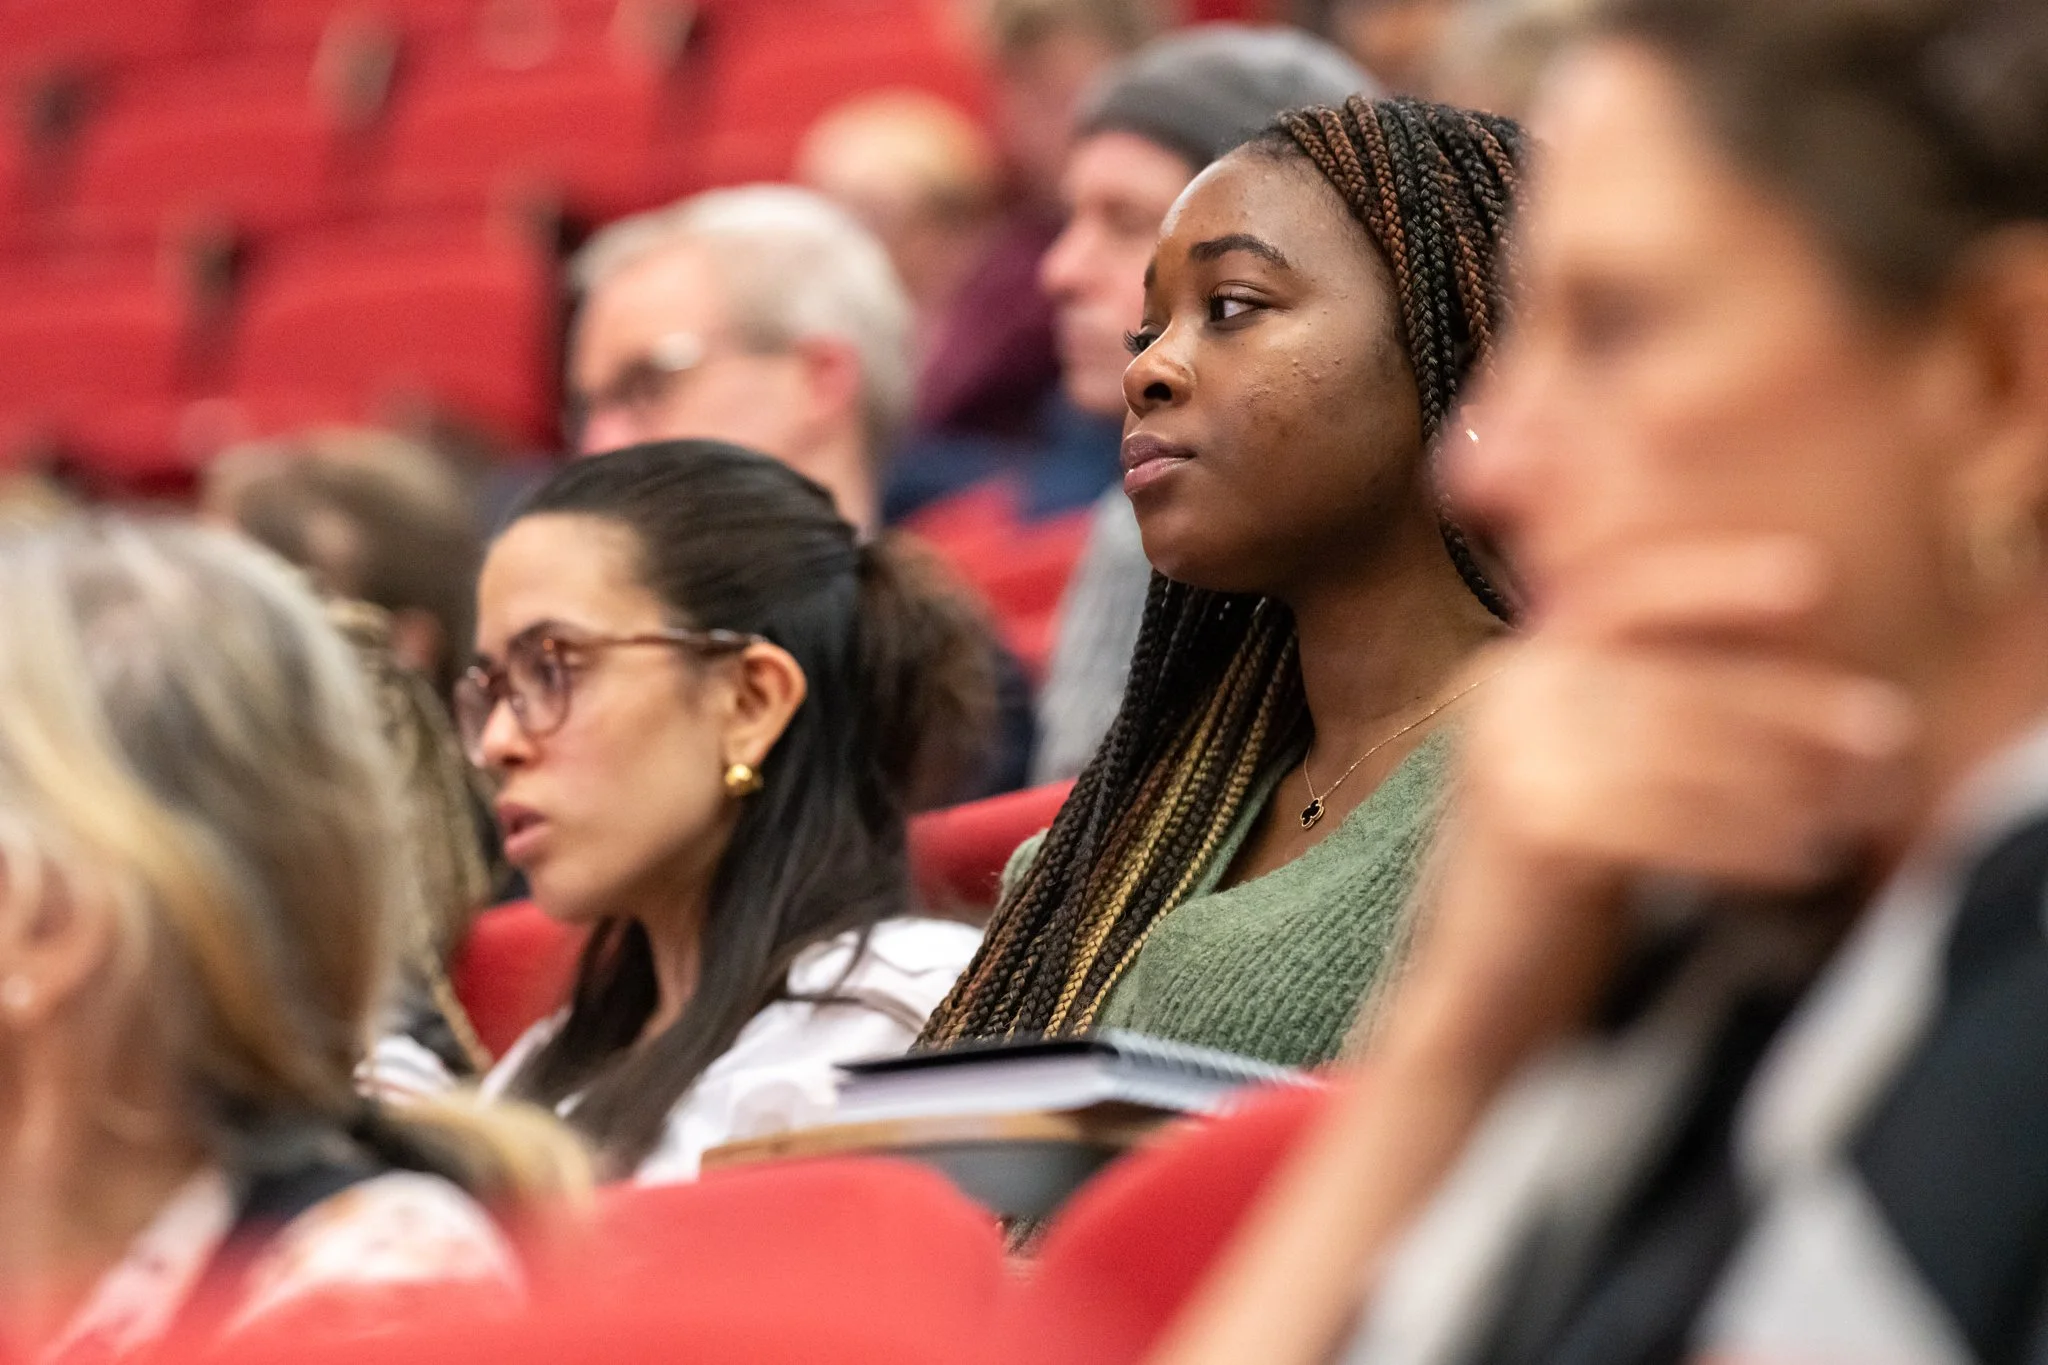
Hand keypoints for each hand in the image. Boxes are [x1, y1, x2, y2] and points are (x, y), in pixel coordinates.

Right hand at [1413, 537, 1919, 1066]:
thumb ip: (1654, 712)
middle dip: (1791, 707)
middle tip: (1885, 733)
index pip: (1623, 596)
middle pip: (1672, 681)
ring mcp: (1507, 758)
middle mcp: (1503, 695)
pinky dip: (1746, 840)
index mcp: (1516, 664)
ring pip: (1679, 750)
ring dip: (1785, 781)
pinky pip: (1667, 819)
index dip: (1716, 582)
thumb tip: (1803, 683)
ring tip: (1856, 809)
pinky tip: (1801, 861)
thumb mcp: (1594, 776)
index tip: (1810, 582)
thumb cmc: (1559, 889)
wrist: (1479, 994)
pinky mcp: (1530, 828)